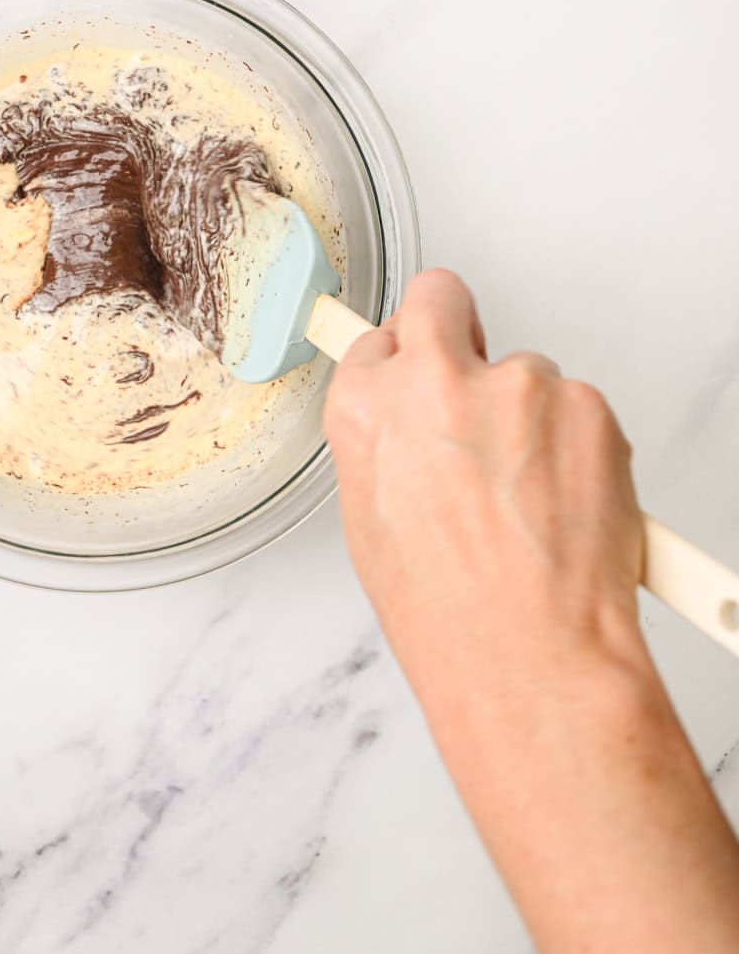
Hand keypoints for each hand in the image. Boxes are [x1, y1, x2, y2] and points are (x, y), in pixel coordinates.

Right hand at [324, 268, 648, 732]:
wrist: (531, 653)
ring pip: (527, 375)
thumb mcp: (372, 525)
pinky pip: (580, 410)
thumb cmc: (448, 612)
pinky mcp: (585, 403)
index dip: (404, 362)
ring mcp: (516, 385)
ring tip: (530, 503)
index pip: (379, 339)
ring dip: (531, 419)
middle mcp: (435, 380)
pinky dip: (580, 449)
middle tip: (476, 383)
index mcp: (367, 408)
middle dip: (454, 326)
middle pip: (441, 301)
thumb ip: (386, 449)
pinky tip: (566, 508)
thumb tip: (408, 431)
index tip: (419, 373)